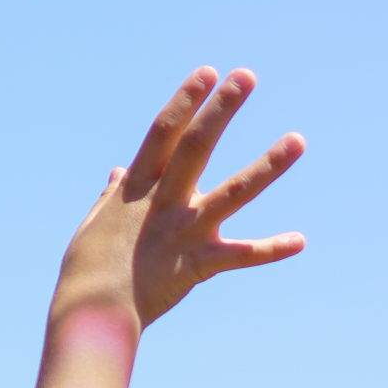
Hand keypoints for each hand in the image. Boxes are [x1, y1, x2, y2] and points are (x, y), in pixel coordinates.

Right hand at [58, 67, 305, 331]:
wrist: (92, 314)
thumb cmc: (87, 271)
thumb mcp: (94, 226)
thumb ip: (112, 197)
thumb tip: (119, 173)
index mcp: (136, 190)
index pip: (163, 133)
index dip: (185, 101)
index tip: (207, 73)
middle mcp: (163, 203)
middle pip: (196, 147)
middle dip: (221, 109)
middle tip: (246, 76)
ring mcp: (184, 232)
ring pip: (234, 193)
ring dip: (268, 165)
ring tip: (298, 140)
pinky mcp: (198, 265)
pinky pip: (241, 256)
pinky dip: (270, 250)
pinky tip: (300, 241)